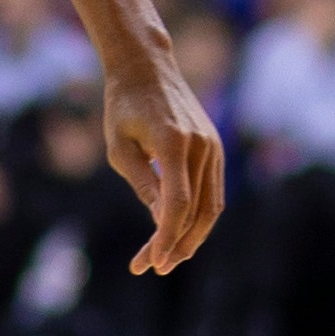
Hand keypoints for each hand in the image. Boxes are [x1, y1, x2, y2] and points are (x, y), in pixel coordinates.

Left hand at [101, 57, 226, 273]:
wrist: (147, 69)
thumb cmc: (123, 107)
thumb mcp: (120, 148)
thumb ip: (143, 184)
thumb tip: (161, 220)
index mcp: (175, 144)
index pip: (178, 204)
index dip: (166, 237)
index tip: (152, 262)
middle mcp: (201, 147)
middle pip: (197, 211)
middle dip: (177, 244)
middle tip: (154, 267)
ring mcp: (213, 147)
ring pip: (211, 206)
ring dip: (191, 236)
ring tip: (168, 258)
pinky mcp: (214, 148)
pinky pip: (213, 192)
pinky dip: (199, 217)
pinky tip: (181, 233)